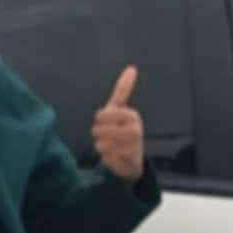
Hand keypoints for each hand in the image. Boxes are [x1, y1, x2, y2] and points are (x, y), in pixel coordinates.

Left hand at [91, 66, 144, 182]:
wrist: (133, 160)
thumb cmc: (123, 130)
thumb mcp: (121, 110)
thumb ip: (124, 89)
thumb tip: (132, 68)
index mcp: (132, 116)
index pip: (102, 115)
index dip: (100, 119)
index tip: (106, 121)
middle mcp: (135, 131)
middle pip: (98, 130)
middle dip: (98, 134)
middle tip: (108, 136)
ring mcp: (132, 148)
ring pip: (100, 145)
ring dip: (102, 146)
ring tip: (112, 147)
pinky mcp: (127, 164)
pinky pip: (104, 159)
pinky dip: (106, 159)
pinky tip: (115, 158)